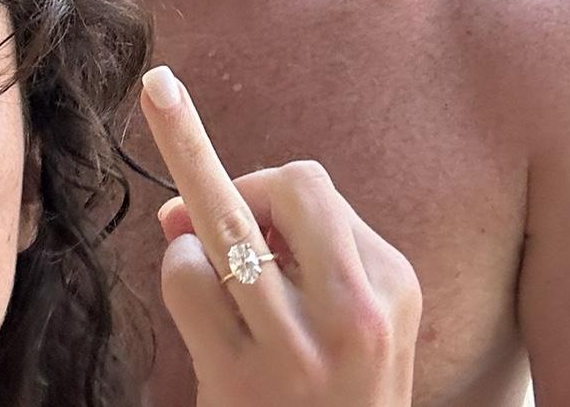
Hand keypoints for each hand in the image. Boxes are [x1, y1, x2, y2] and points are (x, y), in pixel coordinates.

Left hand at [140, 64, 421, 406]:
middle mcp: (356, 313)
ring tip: (193, 253)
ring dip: (196, 230)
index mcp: (391, 284)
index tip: (250, 222)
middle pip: (288, 184)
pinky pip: (188, 278)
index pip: (313, 185)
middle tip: (216, 222)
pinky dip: (177, 270)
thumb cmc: (330, 393)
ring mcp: (298, 347)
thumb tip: (181, 204)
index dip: (265, 191)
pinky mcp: (242, 380)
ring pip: (225, 221)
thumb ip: (287, 249)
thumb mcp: (344, 318)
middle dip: (243, 186)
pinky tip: (196, 309)